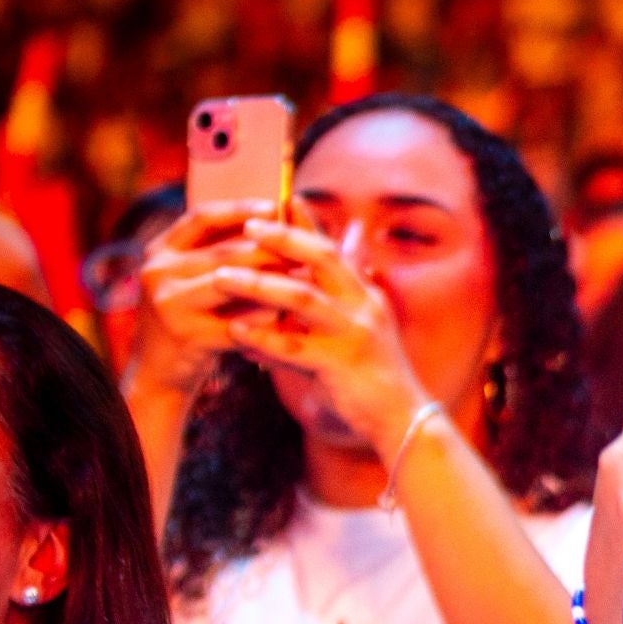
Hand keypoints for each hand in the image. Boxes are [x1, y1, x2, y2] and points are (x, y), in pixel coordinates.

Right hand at [130, 200, 284, 398]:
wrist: (160, 374)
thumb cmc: (190, 321)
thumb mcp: (194, 281)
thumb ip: (220, 253)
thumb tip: (272, 216)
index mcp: (160, 251)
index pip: (201, 218)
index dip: (239, 209)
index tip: (275, 204)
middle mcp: (158, 272)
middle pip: (222, 251)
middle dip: (267, 248)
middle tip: (304, 247)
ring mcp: (168, 304)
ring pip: (229, 283)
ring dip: (269, 279)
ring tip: (303, 275)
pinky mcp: (186, 336)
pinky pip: (236, 322)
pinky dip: (264, 317)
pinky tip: (287, 314)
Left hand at [210, 218, 431, 457]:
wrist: (401, 420)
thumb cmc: (371, 377)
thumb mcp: (354, 331)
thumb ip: (328, 305)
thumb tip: (303, 281)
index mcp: (365, 296)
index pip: (333, 250)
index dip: (305, 226)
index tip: (277, 203)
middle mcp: (364, 307)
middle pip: (322, 259)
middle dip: (283, 240)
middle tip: (248, 228)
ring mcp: (354, 334)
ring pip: (302, 298)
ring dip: (258, 284)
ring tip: (221, 277)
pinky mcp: (341, 364)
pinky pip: (293, 346)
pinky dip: (262, 337)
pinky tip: (236, 331)